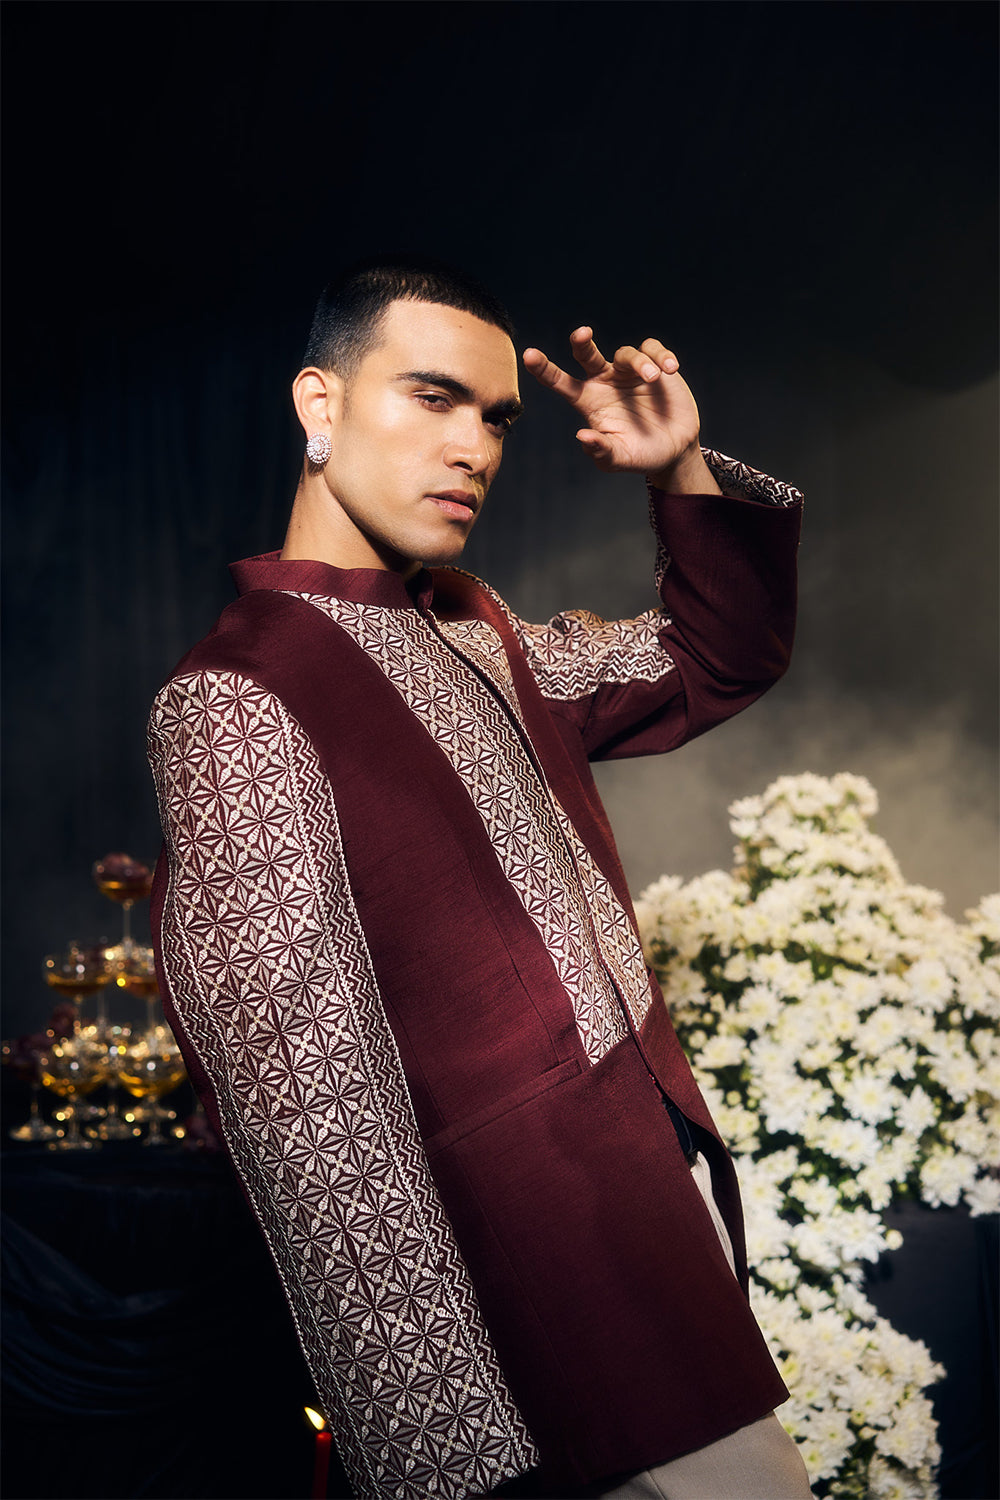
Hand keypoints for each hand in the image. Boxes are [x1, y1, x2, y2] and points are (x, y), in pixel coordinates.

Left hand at [522, 328, 717, 491]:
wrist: (674, 450)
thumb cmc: (640, 454)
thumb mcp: (618, 459)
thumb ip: (600, 451)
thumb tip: (582, 436)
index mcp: (589, 401)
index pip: (561, 382)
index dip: (544, 369)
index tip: (529, 355)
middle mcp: (605, 382)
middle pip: (586, 354)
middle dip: (581, 342)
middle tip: (583, 334)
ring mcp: (628, 373)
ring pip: (626, 354)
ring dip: (640, 363)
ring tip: (654, 378)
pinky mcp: (654, 366)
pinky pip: (652, 350)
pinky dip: (660, 356)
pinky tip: (669, 369)